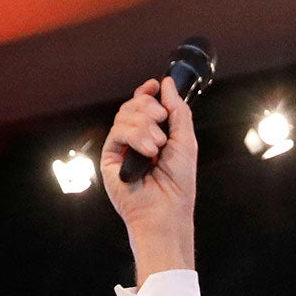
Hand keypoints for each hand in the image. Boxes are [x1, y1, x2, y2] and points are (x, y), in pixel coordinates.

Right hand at [102, 76, 197, 281]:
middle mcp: (136, 140)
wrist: (166, 211)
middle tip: (162, 120)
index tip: (155, 85)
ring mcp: (122, 148)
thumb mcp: (185, 141)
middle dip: (149, 107)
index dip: (147, 93)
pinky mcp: (110, 157)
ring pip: (125, 115)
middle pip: (133, 106)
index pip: (143, 106)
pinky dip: (135, 136)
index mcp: (154, 136)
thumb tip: (167, 84)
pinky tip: (148, 151)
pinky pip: (117, 131)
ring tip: (158, 147)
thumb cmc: (178, 185)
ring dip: (145, 126)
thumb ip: (177, 111)